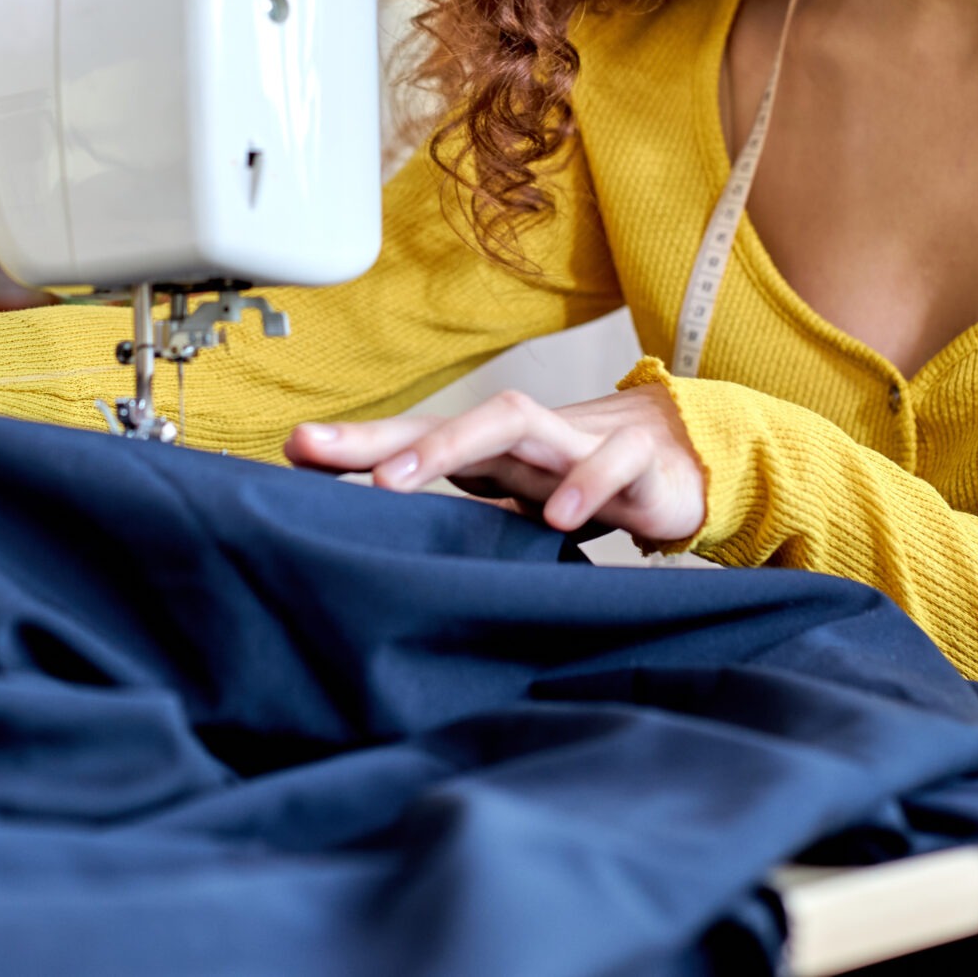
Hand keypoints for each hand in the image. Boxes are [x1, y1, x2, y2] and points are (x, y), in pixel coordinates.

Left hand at [283, 383, 704, 546]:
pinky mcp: (639, 460)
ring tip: (400, 480)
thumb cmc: (583, 488)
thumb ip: (463, 531)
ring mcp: (580, 441)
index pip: (417, 441)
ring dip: (455, 444)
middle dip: (388, 437)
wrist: (683, 466)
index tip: (295, 448)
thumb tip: (387, 560)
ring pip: (516, 418)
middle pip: (451, 420)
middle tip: (327, 457)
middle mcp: (526, 439)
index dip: (356, 444)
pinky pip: (612, 458)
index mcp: (493, 455)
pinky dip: (585, 481)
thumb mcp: (517, 516)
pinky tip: (557, 516)